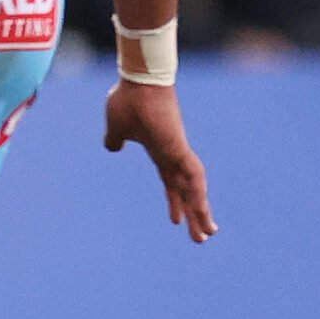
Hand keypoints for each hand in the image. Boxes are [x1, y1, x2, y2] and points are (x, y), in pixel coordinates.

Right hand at [103, 80, 215, 241]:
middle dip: (194, 214)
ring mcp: (178, 151)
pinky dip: (197, 191)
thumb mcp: (116, 127)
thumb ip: (115, 140)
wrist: (138, 81)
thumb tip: (113, 148)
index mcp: (159, 152)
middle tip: (203, 237)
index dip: (175, 202)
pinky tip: (202, 207)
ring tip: (207, 233)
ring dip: (200, 211)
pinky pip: (192, 174)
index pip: (171, 184)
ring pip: (194, 188)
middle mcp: (173, 155)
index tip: (177, 222)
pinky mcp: (178, 147)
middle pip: (187, 191)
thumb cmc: (128, 100)